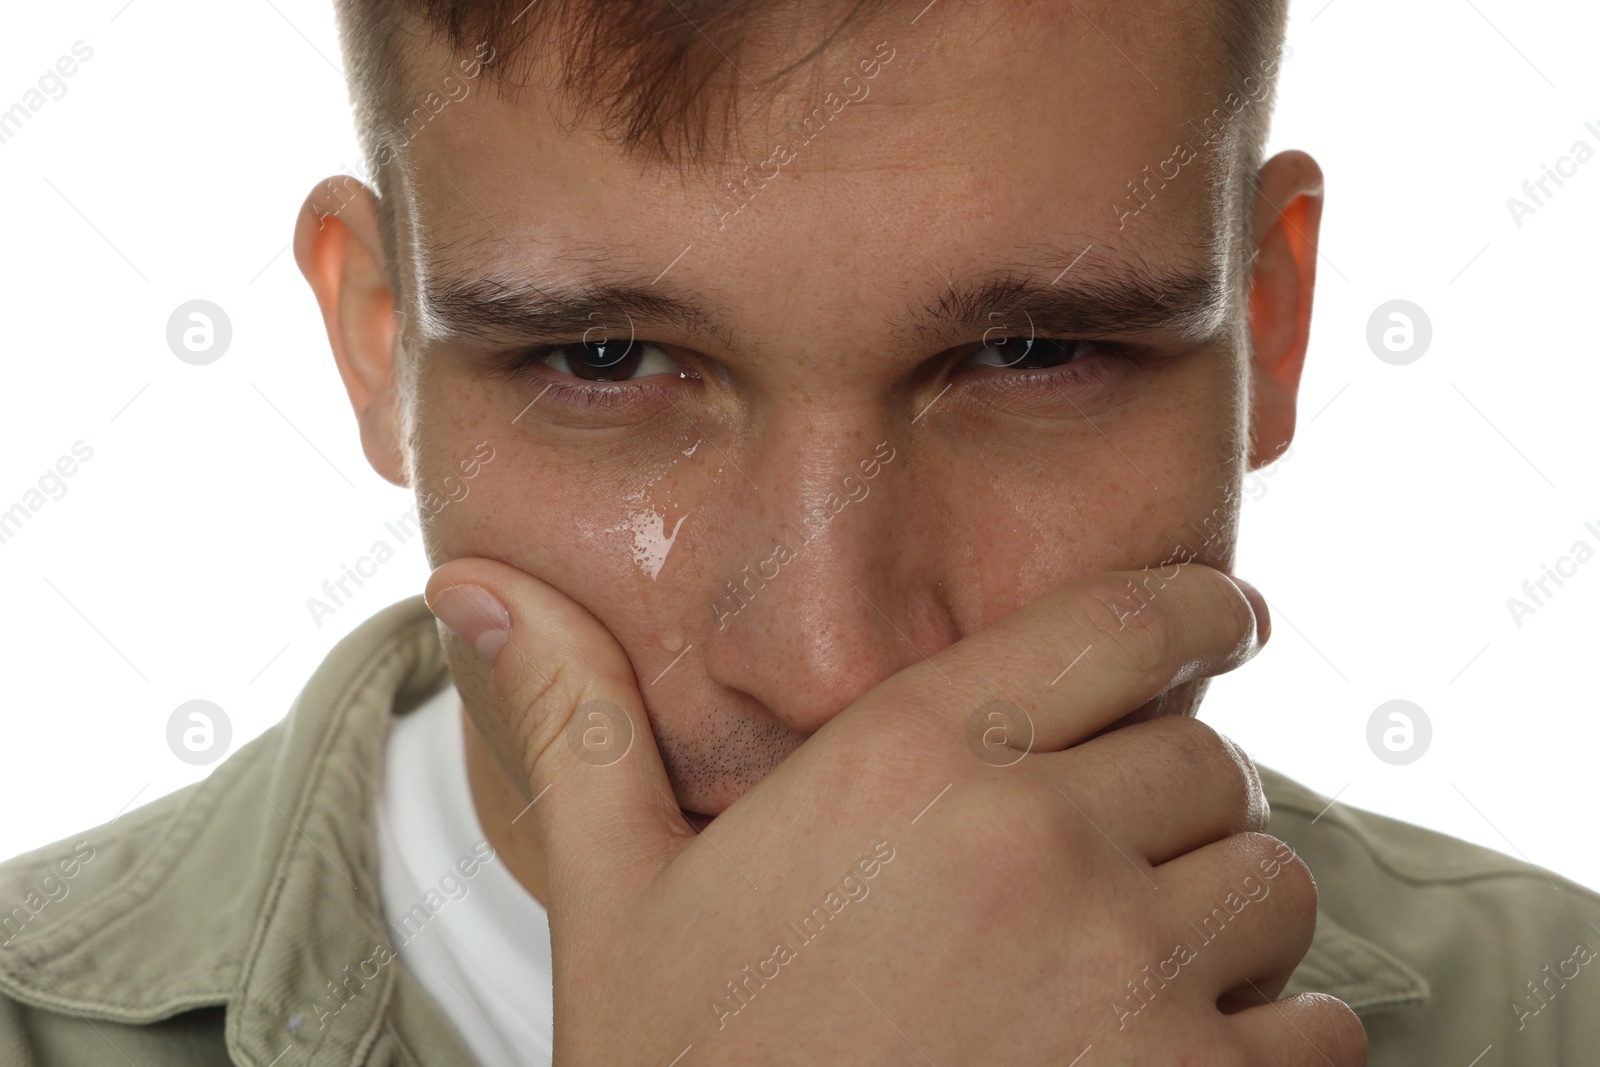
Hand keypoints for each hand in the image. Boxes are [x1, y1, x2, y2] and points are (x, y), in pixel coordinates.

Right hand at [424, 560, 1366, 1065]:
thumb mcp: (614, 901)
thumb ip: (577, 722)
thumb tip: (471, 584)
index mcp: (908, 762)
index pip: (1125, 622)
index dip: (1195, 610)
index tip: (1226, 619)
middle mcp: (1037, 843)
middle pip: (1208, 760)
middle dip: (1172, 802)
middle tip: (1100, 870)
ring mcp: (1131, 982)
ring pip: (1269, 885)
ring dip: (1222, 925)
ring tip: (1117, 984)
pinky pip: (1316, 1031)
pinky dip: (1269, 1048)